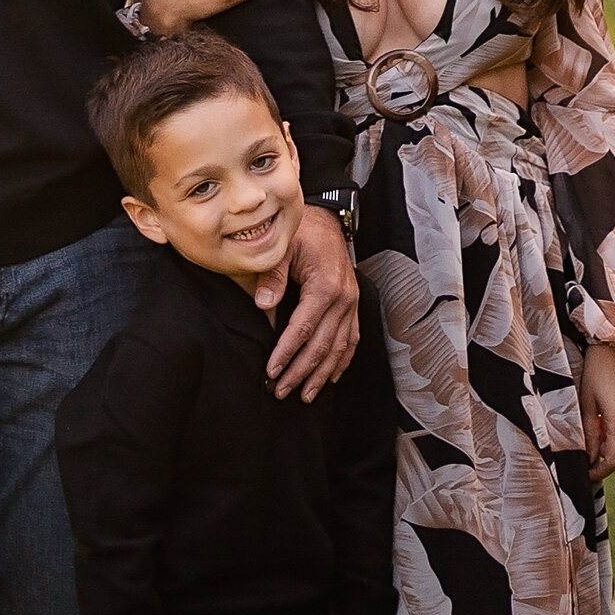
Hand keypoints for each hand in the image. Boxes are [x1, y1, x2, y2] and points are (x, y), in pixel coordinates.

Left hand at [261, 204, 358, 399]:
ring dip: (321, 374)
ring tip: (305, 395)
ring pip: (339, 348)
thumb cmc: (304, 231)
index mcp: (326, 285)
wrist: (328, 219)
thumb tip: (262, 305)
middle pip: (321, 345)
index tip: (271, 371)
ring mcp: (352, 304)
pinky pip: (352, 339)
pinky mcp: (353, 306)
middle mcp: (344, 298)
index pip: (303, 329)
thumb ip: (272, 276)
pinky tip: (330, 377)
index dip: (286, 353)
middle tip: (281, 391)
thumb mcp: (284, 246)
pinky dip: (342, 361)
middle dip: (300, 372)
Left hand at [578, 341, 614, 482]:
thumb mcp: (587, 403)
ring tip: (600, 437)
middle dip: (608, 460)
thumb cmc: (596, 371)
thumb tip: (590, 457)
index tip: (588, 474)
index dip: (601, 471)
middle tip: (591, 457)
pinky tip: (612, 423)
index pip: (614, 459)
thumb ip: (590, 433)